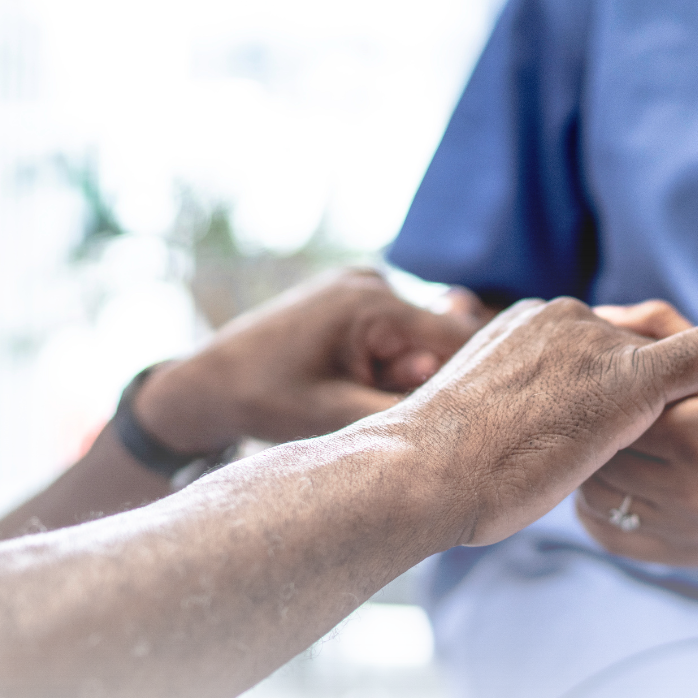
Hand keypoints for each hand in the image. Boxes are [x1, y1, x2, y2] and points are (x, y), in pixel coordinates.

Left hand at [134, 269, 478, 452]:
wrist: (209, 382)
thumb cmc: (268, 401)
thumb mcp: (339, 416)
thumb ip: (406, 405)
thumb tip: (467, 406)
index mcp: (372, 304)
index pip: (458, 336)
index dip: (476, 375)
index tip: (487, 411)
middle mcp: (372, 280)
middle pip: (440, 336)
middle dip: (427, 376)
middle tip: (383, 402)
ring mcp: (361, 280)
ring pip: (419, 333)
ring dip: (407, 368)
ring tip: (359, 389)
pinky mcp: (353, 291)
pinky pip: (396, 327)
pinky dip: (389, 357)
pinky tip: (354, 376)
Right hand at [378, 298, 697, 547]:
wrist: (426, 472)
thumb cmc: (436, 469)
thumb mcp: (473, 424)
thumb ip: (508, 413)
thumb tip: (508, 441)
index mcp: (527, 324)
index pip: (592, 342)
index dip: (617, 380)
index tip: (634, 420)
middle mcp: (564, 319)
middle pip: (632, 343)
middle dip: (658, 383)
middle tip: (691, 425)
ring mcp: (596, 343)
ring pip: (668, 353)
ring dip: (696, 389)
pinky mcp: (629, 376)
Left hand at [578, 301, 697, 565]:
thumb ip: (664, 330)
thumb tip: (601, 314)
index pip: (615, 411)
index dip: (602, 396)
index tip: (602, 387)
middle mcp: (690, 489)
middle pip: (600, 457)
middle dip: (591, 434)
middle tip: (589, 418)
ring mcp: (683, 529)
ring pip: (596, 498)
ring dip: (590, 472)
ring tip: (600, 451)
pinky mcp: (679, 556)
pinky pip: (608, 534)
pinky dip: (596, 511)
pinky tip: (610, 488)